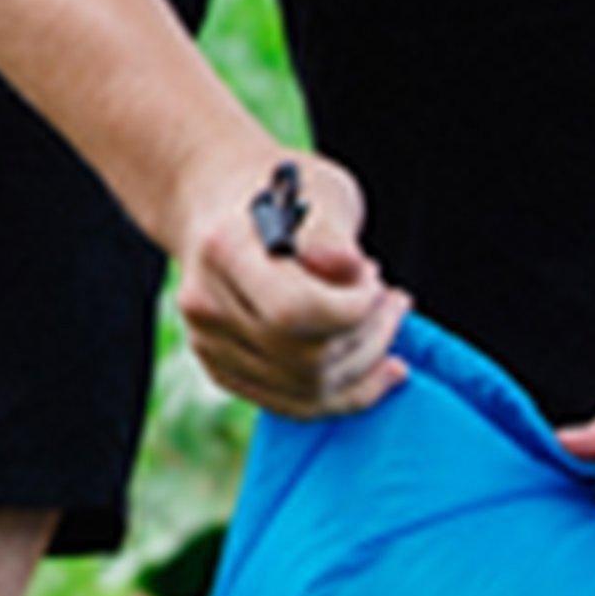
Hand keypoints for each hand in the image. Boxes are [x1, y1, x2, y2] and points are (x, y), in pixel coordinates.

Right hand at [173, 150, 407, 419]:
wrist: (222, 200)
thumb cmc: (282, 191)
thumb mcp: (321, 193)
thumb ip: (335, 237)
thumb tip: (352, 272)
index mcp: (222, 249)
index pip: (292, 312)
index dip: (350, 311)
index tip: (375, 281)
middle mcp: (204, 303)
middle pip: (304, 360)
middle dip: (369, 336)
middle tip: (390, 299)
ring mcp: (206, 342)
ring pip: (305, 391)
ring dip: (365, 363)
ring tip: (383, 318)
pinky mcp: (220, 367)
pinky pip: (292, 404)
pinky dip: (344, 391)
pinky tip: (377, 363)